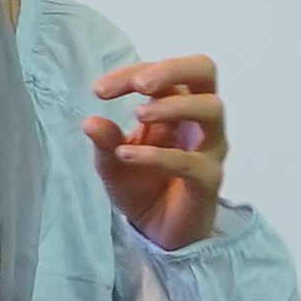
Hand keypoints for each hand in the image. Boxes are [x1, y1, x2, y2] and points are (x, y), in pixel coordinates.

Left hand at [84, 54, 230, 251]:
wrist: (159, 231)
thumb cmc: (142, 186)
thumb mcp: (112, 162)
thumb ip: (105, 141)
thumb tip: (90, 121)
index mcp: (176, 105)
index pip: (165, 73)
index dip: (133, 73)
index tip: (99, 90)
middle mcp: (198, 120)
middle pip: (205, 71)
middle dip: (172, 69)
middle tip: (139, 85)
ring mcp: (209, 148)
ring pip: (211, 109)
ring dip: (173, 106)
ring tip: (138, 115)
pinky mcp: (208, 180)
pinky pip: (191, 161)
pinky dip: (158, 155)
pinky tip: (128, 156)